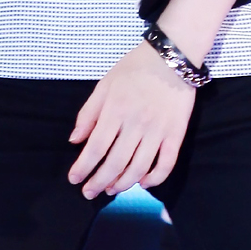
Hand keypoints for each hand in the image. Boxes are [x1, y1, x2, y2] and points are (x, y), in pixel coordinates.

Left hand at [68, 42, 195, 199]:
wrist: (171, 57)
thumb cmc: (135, 68)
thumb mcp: (105, 84)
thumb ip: (88, 113)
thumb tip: (75, 140)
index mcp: (115, 110)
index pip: (95, 148)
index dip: (83, 168)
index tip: (74, 179)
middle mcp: (136, 123)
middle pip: (115, 163)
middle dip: (99, 182)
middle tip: (89, 192)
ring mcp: (158, 130)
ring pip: (139, 168)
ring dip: (122, 184)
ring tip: (111, 189)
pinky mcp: (176, 134)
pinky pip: (166, 164)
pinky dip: (154, 179)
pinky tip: (142, 183)